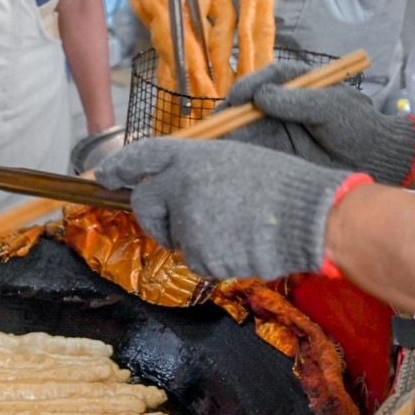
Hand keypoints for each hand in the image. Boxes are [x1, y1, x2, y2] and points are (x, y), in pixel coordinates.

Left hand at [95, 138, 370, 280]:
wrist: (312, 216)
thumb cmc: (282, 185)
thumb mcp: (234, 160)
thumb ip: (196, 172)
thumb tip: (173, 191)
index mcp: (192, 156)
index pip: (143, 156)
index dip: (119, 166)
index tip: (102, 176)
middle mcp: (181, 185)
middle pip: (144, 204)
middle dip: (156, 216)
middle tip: (185, 221)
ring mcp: (188, 220)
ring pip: (173, 235)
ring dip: (192, 236)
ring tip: (234, 226)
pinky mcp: (199, 252)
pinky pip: (194, 258)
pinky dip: (212, 256)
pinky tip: (240, 243)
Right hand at [224, 62, 414, 185]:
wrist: (374, 161)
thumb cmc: (358, 126)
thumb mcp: (331, 108)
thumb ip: (298, 101)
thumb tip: (261, 96)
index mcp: (299, 84)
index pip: (269, 78)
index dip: (250, 85)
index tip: (238, 97)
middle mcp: (284, 104)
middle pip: (250, 102)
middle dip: (232, 110)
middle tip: (217, 121)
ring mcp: (278, 128)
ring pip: (246, 125)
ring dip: (229, 131)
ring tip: (212, 138)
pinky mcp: (276, 151)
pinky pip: (252, 148)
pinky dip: (237, 150)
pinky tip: (225, 154)